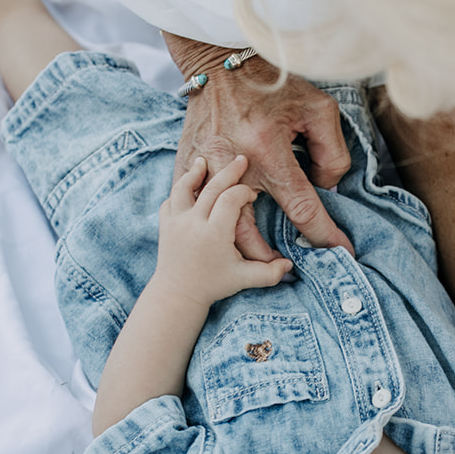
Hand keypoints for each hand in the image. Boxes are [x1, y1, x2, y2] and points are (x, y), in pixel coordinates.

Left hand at [155, 156, 291, 307]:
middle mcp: (193, 223)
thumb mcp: (244, 279)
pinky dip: (179, 189)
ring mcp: (176, 222)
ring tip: (203, 160)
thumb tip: (290, 265)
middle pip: (211, 187)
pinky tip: (189, 183)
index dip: (244, 192)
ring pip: (184, 188)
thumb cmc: (213, 286)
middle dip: (228, 172)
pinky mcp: (164, 224)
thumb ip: (269, 273)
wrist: (177, 294)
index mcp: (214, 234)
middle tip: (241, 159)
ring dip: (195, 172)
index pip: (230, 200)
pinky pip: (170, 199)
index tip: (252, 194)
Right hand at [164, 33, 352, 255]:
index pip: (301, 207)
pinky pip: (194, 207)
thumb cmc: (273, 84)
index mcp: (268, 150)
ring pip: (218, 226)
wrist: (218, 61)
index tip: (341, 252)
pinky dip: (209, 226)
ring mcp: (205, 166)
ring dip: (239, 249)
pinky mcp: (189, 165)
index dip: (324, 235)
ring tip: (258, 262)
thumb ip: (331, 152)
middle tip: (288, 268)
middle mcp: (234, 163)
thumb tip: (327, 187)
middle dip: (269, 259)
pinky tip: (222, 236)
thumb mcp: (318, 109)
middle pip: (249, 232)